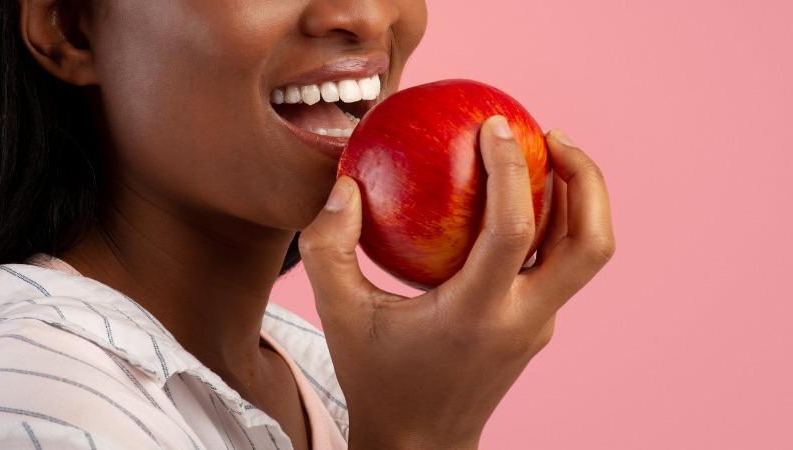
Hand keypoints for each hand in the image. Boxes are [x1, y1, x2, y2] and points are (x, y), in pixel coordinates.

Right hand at [298, 116, 614, 449]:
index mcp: (476, 314)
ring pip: (587, 254)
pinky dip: (552, 222)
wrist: (420, 443)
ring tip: (546, 154)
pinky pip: (559, 264)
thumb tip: (347, 186)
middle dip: (585, 178)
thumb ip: (329, 248)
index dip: (510, 168)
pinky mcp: (538, 328)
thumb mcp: (339, 315)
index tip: (494, 125)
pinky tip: (514, 201)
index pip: (512, 230)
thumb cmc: (377, 378)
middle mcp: (522, 319)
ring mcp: (538, 326)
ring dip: (579, 198)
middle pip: (592, 243)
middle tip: (550, 134)